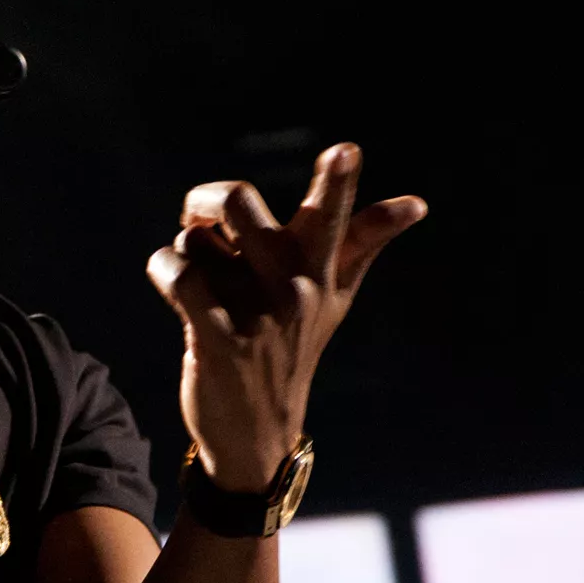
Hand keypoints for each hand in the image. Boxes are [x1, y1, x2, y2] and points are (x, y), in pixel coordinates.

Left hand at [145, 143, 426, 491]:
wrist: (258, 431)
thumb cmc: (293, 346)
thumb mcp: (334, 297)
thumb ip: (368, 241)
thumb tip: (419, 202)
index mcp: (322, 270)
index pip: (335, 218)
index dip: (338, 182)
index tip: (345, 151)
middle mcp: (293, 288)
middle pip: (239, 203)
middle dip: (207, 199)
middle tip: (203, 217)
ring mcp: (257, 314)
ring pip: (196, 240)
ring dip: (187, 253)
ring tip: (206, 284)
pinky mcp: (218, 338)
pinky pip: (178, 273)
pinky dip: (164, 269)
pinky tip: (175, 287)